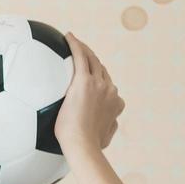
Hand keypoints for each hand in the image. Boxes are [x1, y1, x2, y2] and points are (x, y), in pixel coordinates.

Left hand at [55, 32, 123, 151]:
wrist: (82, 145)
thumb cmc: (91, 147)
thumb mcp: (105, 138)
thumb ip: (108, 128)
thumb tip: (108, 128)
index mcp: (116, 102)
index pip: (109, 86)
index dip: (101, 80)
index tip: (92, 78)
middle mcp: (110, 89)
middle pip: (102, 69)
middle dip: (93, 61)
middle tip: (82, 55)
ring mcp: (98, 84)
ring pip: (93, 60)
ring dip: (85, 50)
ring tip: (75, 43)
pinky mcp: (83, 81)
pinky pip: (80, 57)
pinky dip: (75, 45)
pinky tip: (68, 37)